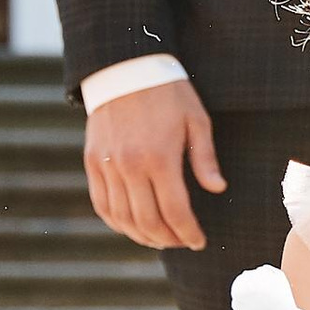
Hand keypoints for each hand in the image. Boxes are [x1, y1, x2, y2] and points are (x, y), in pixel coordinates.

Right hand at [84, 80, 222, 249]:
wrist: (124, 67)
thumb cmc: (168, 92)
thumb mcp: (196, 120)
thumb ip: (205, 158)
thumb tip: (217, 189)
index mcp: (160, 157)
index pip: (175, 211)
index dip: (188, 233)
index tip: (198, 241)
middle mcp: (130, 165)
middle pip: (148, 221)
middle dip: (168, 239)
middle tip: (181, 242)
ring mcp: (107, 165)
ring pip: (122, 218)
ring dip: (142, 236)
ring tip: (159, 239)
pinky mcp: (92, 161)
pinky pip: (101, 204)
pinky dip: (116, 222)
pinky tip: (131, 226)